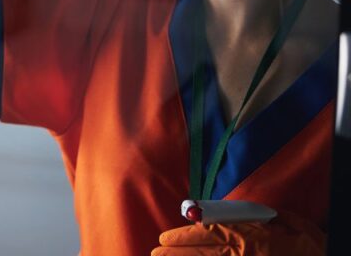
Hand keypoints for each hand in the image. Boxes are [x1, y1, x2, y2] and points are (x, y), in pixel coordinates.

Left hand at [151, 211, 324, 254]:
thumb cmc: (309, 242)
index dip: (184, 236)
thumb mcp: (287, 221)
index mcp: (252, 236)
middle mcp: (246, 255)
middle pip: (203, 254)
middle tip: (155, 254)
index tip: (165, 238)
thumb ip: (254, 216)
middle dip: (176, 255)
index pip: (209, 234)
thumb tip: (225, 214)